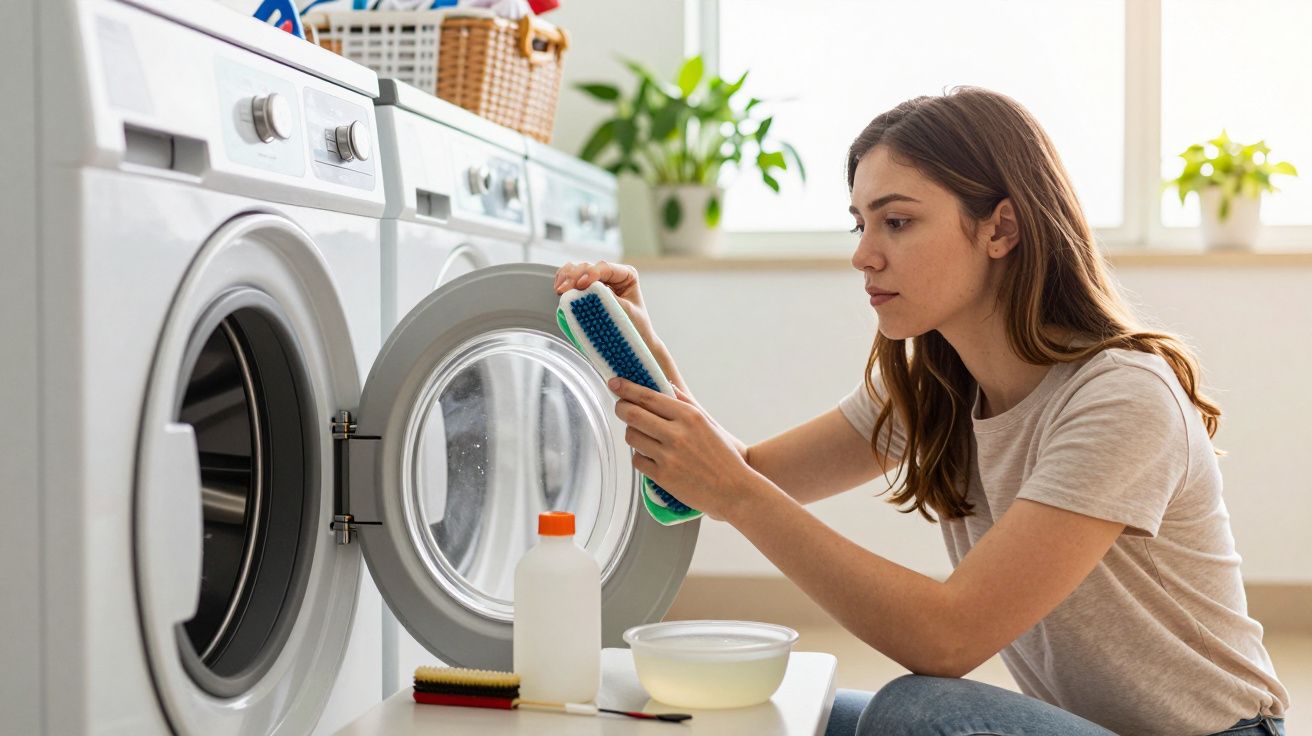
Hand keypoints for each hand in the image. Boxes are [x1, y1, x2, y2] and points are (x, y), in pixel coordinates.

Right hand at [554, 260, 659, 353]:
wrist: (634, 340)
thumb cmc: (636, 327)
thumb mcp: (627, 313)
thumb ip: (611, 301)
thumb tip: (592, 291)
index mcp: (626, 275)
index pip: (606, 268)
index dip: (592, 274)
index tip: (581, 285)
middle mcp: (611, 274)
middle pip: (588, 267)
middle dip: (574, 276)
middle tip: (564, 290)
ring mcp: (597, 281)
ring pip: (577, 270)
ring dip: (566, 277)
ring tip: (559, 290)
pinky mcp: (586, 289)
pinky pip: (571, 279)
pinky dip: (563, 281)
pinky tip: (558, 289)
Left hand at [609, 377, 757, 522]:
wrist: (734, 489)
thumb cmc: (723, 456)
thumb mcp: (707, 423)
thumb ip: (685, 404)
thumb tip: (666, 387)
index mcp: (688, 416)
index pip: (648, 397)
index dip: (627, 388)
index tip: (615, 383)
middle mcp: (676, 434)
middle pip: (632, 414)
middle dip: (621, 407)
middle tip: (620, 407)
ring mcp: (668, 456)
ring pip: (631, 437)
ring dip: (631, 433)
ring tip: (641, 434)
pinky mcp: (662, 476)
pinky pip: (637, 460)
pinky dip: (640, 456)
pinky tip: (649, 455)